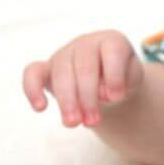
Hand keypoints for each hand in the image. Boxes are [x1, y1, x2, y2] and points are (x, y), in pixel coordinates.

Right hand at [23, 30, 144, 127]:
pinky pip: (32, 73)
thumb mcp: (131, 80)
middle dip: (88, 97)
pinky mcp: (46, 68)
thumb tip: (102, 94)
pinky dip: (32, 89)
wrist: (108, 82)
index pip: (112, 52)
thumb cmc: (123, 78)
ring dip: (67, 101)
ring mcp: (64, 53)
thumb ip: (122, 83)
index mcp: (112, 40)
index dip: (114, 76)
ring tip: (74, 123)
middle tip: (93, 122)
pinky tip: (40, 108)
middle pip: (84, 67)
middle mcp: (87, 43)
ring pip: (61, 74)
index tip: (117, 98)